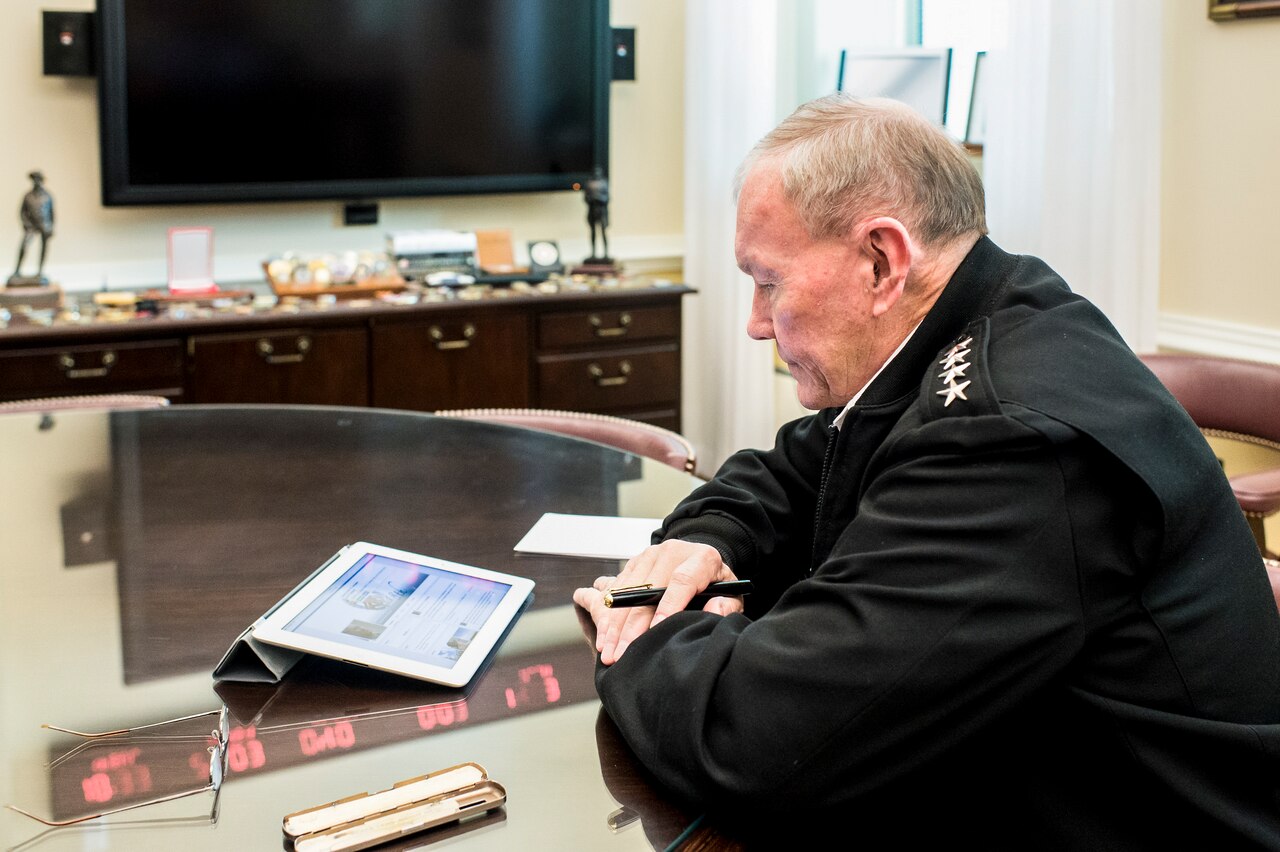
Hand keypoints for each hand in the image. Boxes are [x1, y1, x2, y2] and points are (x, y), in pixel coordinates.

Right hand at [572, 540, 741, 664]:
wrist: (702, 563)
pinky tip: (604, 637)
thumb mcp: (732, 596)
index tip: (655, 632)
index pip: (681, 580)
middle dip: (632, 625)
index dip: (668, 607)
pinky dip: (608, 614)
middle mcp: (673, 551)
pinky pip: (618, 588)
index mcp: (702, 558)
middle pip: (647, 588)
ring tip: (608, 650)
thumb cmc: (717, 586)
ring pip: (627, 590)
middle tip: (623, 653)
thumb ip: (727, 606)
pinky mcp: (636, 561)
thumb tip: (714, 610)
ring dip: (614, 623)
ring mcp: (651, 554)